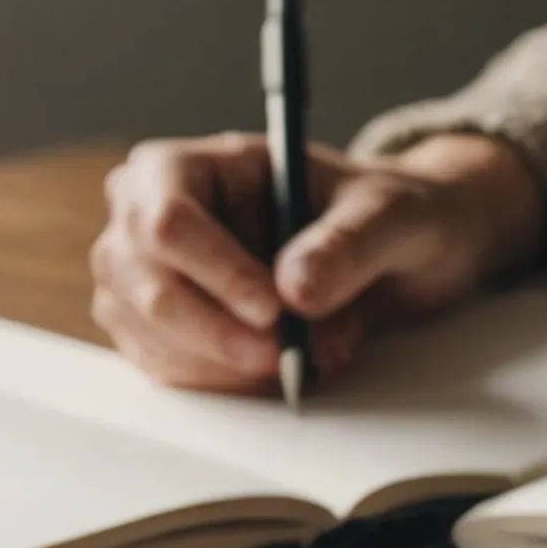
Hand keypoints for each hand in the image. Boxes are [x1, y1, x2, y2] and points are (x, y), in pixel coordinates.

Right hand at [91, 131, 546, 390]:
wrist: (402, 254)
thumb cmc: (390, 213)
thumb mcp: (394, 213)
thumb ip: (349, 243)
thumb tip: (296, 289)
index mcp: (202, 164)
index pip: (166, 215)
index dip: (213, 269)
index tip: (273, 310)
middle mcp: (158, 216)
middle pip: (144, 283)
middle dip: (219, 332)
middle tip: (289, 355)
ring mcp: (153, 276)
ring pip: (151, 335)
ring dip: (230, 364)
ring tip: (310, 351)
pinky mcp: (167, 329)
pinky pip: (169, 370)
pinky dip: (227, 383)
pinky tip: (283, 366)